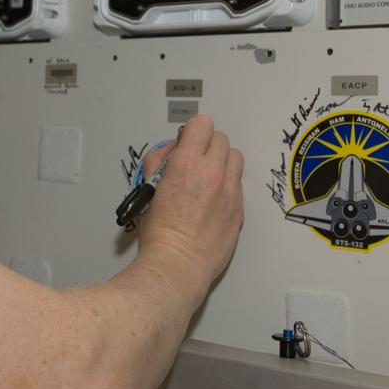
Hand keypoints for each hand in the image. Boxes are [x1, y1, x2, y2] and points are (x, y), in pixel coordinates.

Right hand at [136, 114, 243, 288]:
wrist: (178, 264)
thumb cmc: (160, 234)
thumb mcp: (149, 188)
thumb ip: (160, 162)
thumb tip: (171, 150)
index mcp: (186, 164)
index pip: (202, 124)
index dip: (194, 131)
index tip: (189, 140)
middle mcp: (211, 173)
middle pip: (221, 138)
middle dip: (208, 145)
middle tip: (197, 160)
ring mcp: (229, 191)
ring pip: (235, 157)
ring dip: (223, 161)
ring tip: (209, 176)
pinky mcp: (239, 208)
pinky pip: (239, 183)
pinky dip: (228, 184)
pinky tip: (214, 198)